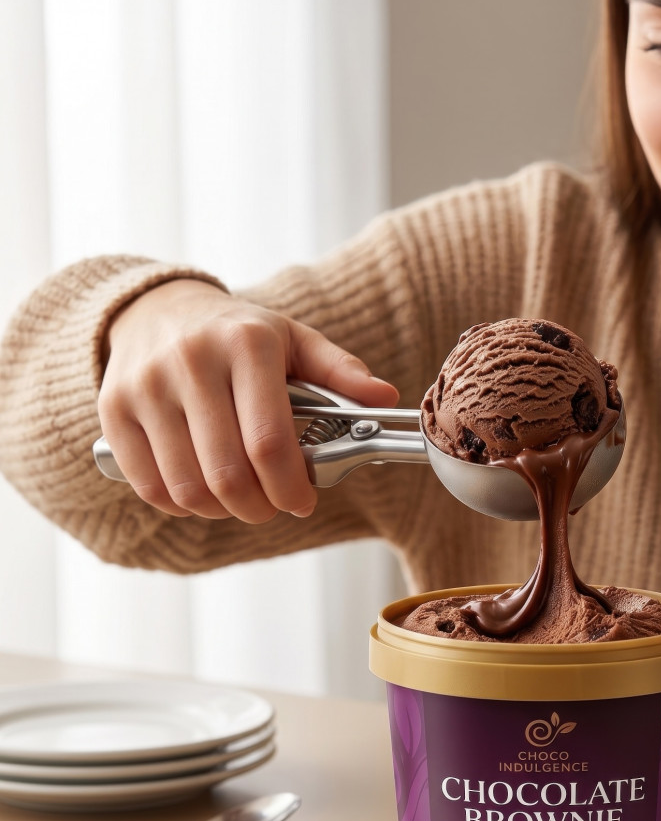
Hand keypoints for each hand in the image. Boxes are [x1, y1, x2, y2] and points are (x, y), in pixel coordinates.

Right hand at [97, 279, 398, 521]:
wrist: (156, 309)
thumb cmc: (238, 334)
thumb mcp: (293, 340)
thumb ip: (341, 371)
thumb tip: (386, 399)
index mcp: (246, 343)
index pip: (269, 441)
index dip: (290, 487)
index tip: (302, 502)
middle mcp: (191, 360)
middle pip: (228, 473)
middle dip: (260, 507)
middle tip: (273, 506)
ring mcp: (146, 386)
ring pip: (188, 487)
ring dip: (222, 511)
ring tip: (240, 500)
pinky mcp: (114, 410)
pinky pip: (150, 486)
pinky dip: (182, 505)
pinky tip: (202, 492)